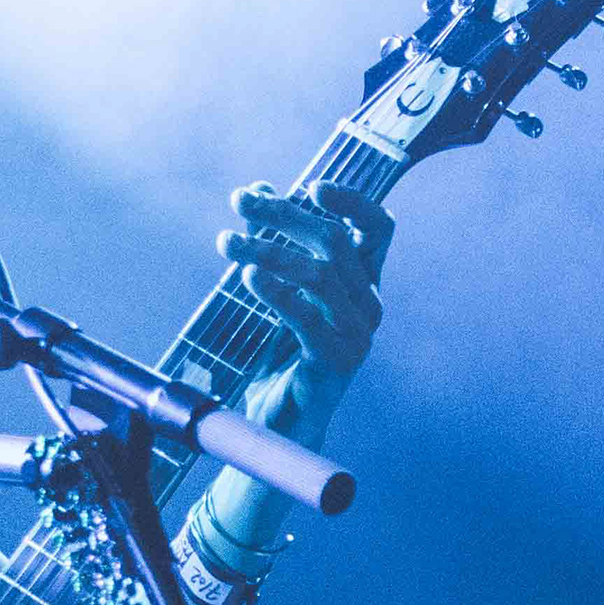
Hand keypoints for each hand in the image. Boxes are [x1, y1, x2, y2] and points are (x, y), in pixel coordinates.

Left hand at [219, 183, 389, 440]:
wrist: (280, 418)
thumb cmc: (279, 351)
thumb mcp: (276, 288)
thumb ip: (271, 240)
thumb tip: (255, 188)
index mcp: (363, 283)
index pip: (377, 229)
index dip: (352, 201)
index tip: (312, 186)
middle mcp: (368, 305)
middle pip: (335, 241)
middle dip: (282, 214)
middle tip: (238, 201)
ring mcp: (357, 335)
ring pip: (318, 273)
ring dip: (266, 248)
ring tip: (225, 242)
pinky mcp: (336, 362)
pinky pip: (308, 317)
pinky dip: (277, 292)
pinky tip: (248, 276)